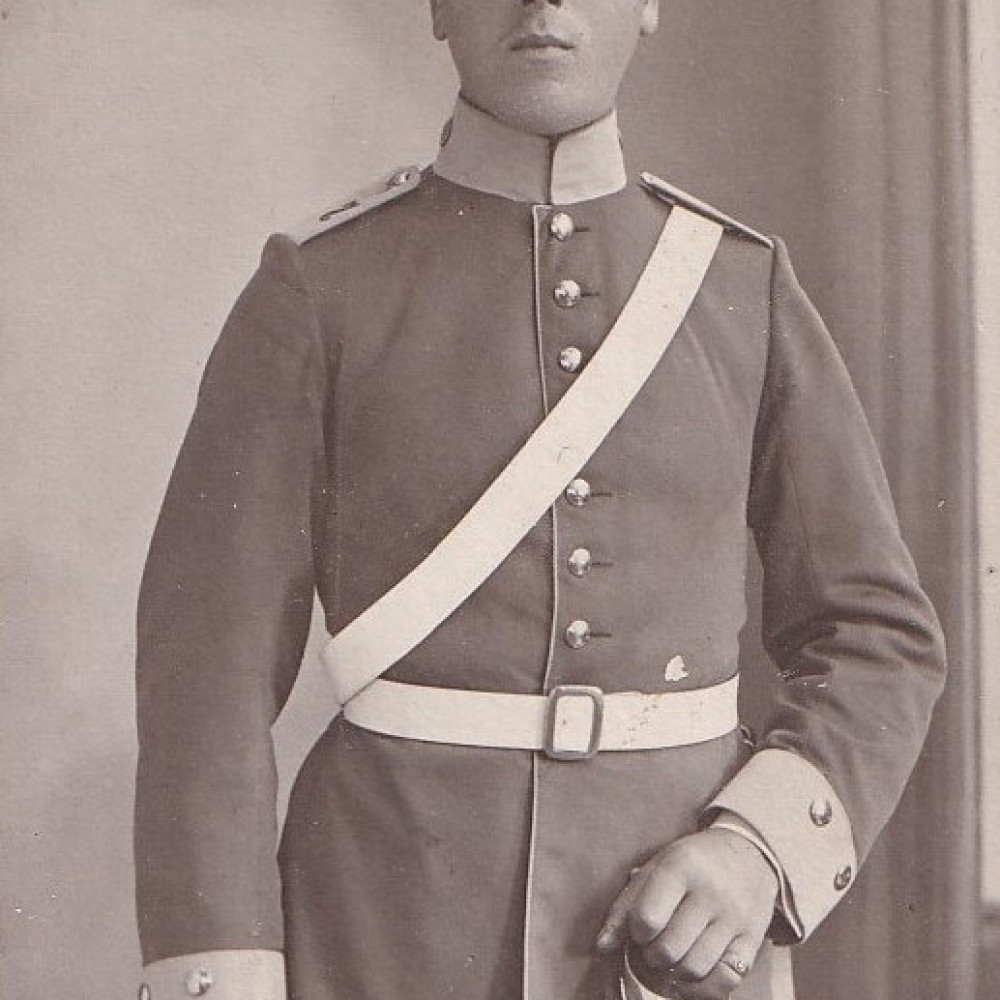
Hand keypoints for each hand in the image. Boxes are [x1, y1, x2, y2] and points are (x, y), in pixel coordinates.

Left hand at [596, 829, 778, 999]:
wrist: (748, 853)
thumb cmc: (692, 862)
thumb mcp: (657, 866)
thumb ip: (627, 904)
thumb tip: (602, 946)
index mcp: (682, 866)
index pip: (648, 918)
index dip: (636, 932)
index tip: (640, 928)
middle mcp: (712, 892)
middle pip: (669, 950)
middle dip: (651, 956)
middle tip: (652, 946)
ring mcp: (735, 918)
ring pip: (694, 969)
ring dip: (673, 973)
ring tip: (670, 958)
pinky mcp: (753, 940)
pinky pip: (725, 981)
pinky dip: (701, 988)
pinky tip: (690, 974)